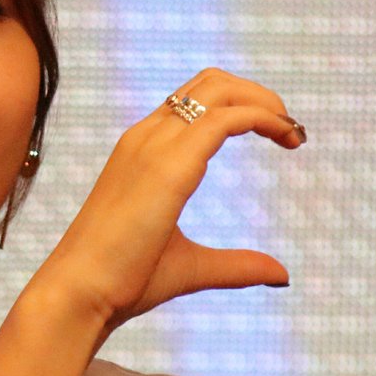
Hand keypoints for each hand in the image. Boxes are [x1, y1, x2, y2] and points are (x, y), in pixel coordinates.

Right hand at [32, 67, 306, 336]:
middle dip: (259, 95)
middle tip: (292, 130)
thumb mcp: (192, 266)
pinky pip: (225, 118)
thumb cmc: (122, 281)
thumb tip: (281, 273)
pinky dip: (262, 117)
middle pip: (212, 83)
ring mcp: (154, 145)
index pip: (195, 101)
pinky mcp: (168, 165)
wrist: (81, 293)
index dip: (242, 105)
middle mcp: (147, 137)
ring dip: (265, 101)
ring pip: (220, 90)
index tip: (280, 134)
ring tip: (294, 132)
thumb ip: (236, 265)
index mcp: (143, 151)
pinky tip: (286, 137)